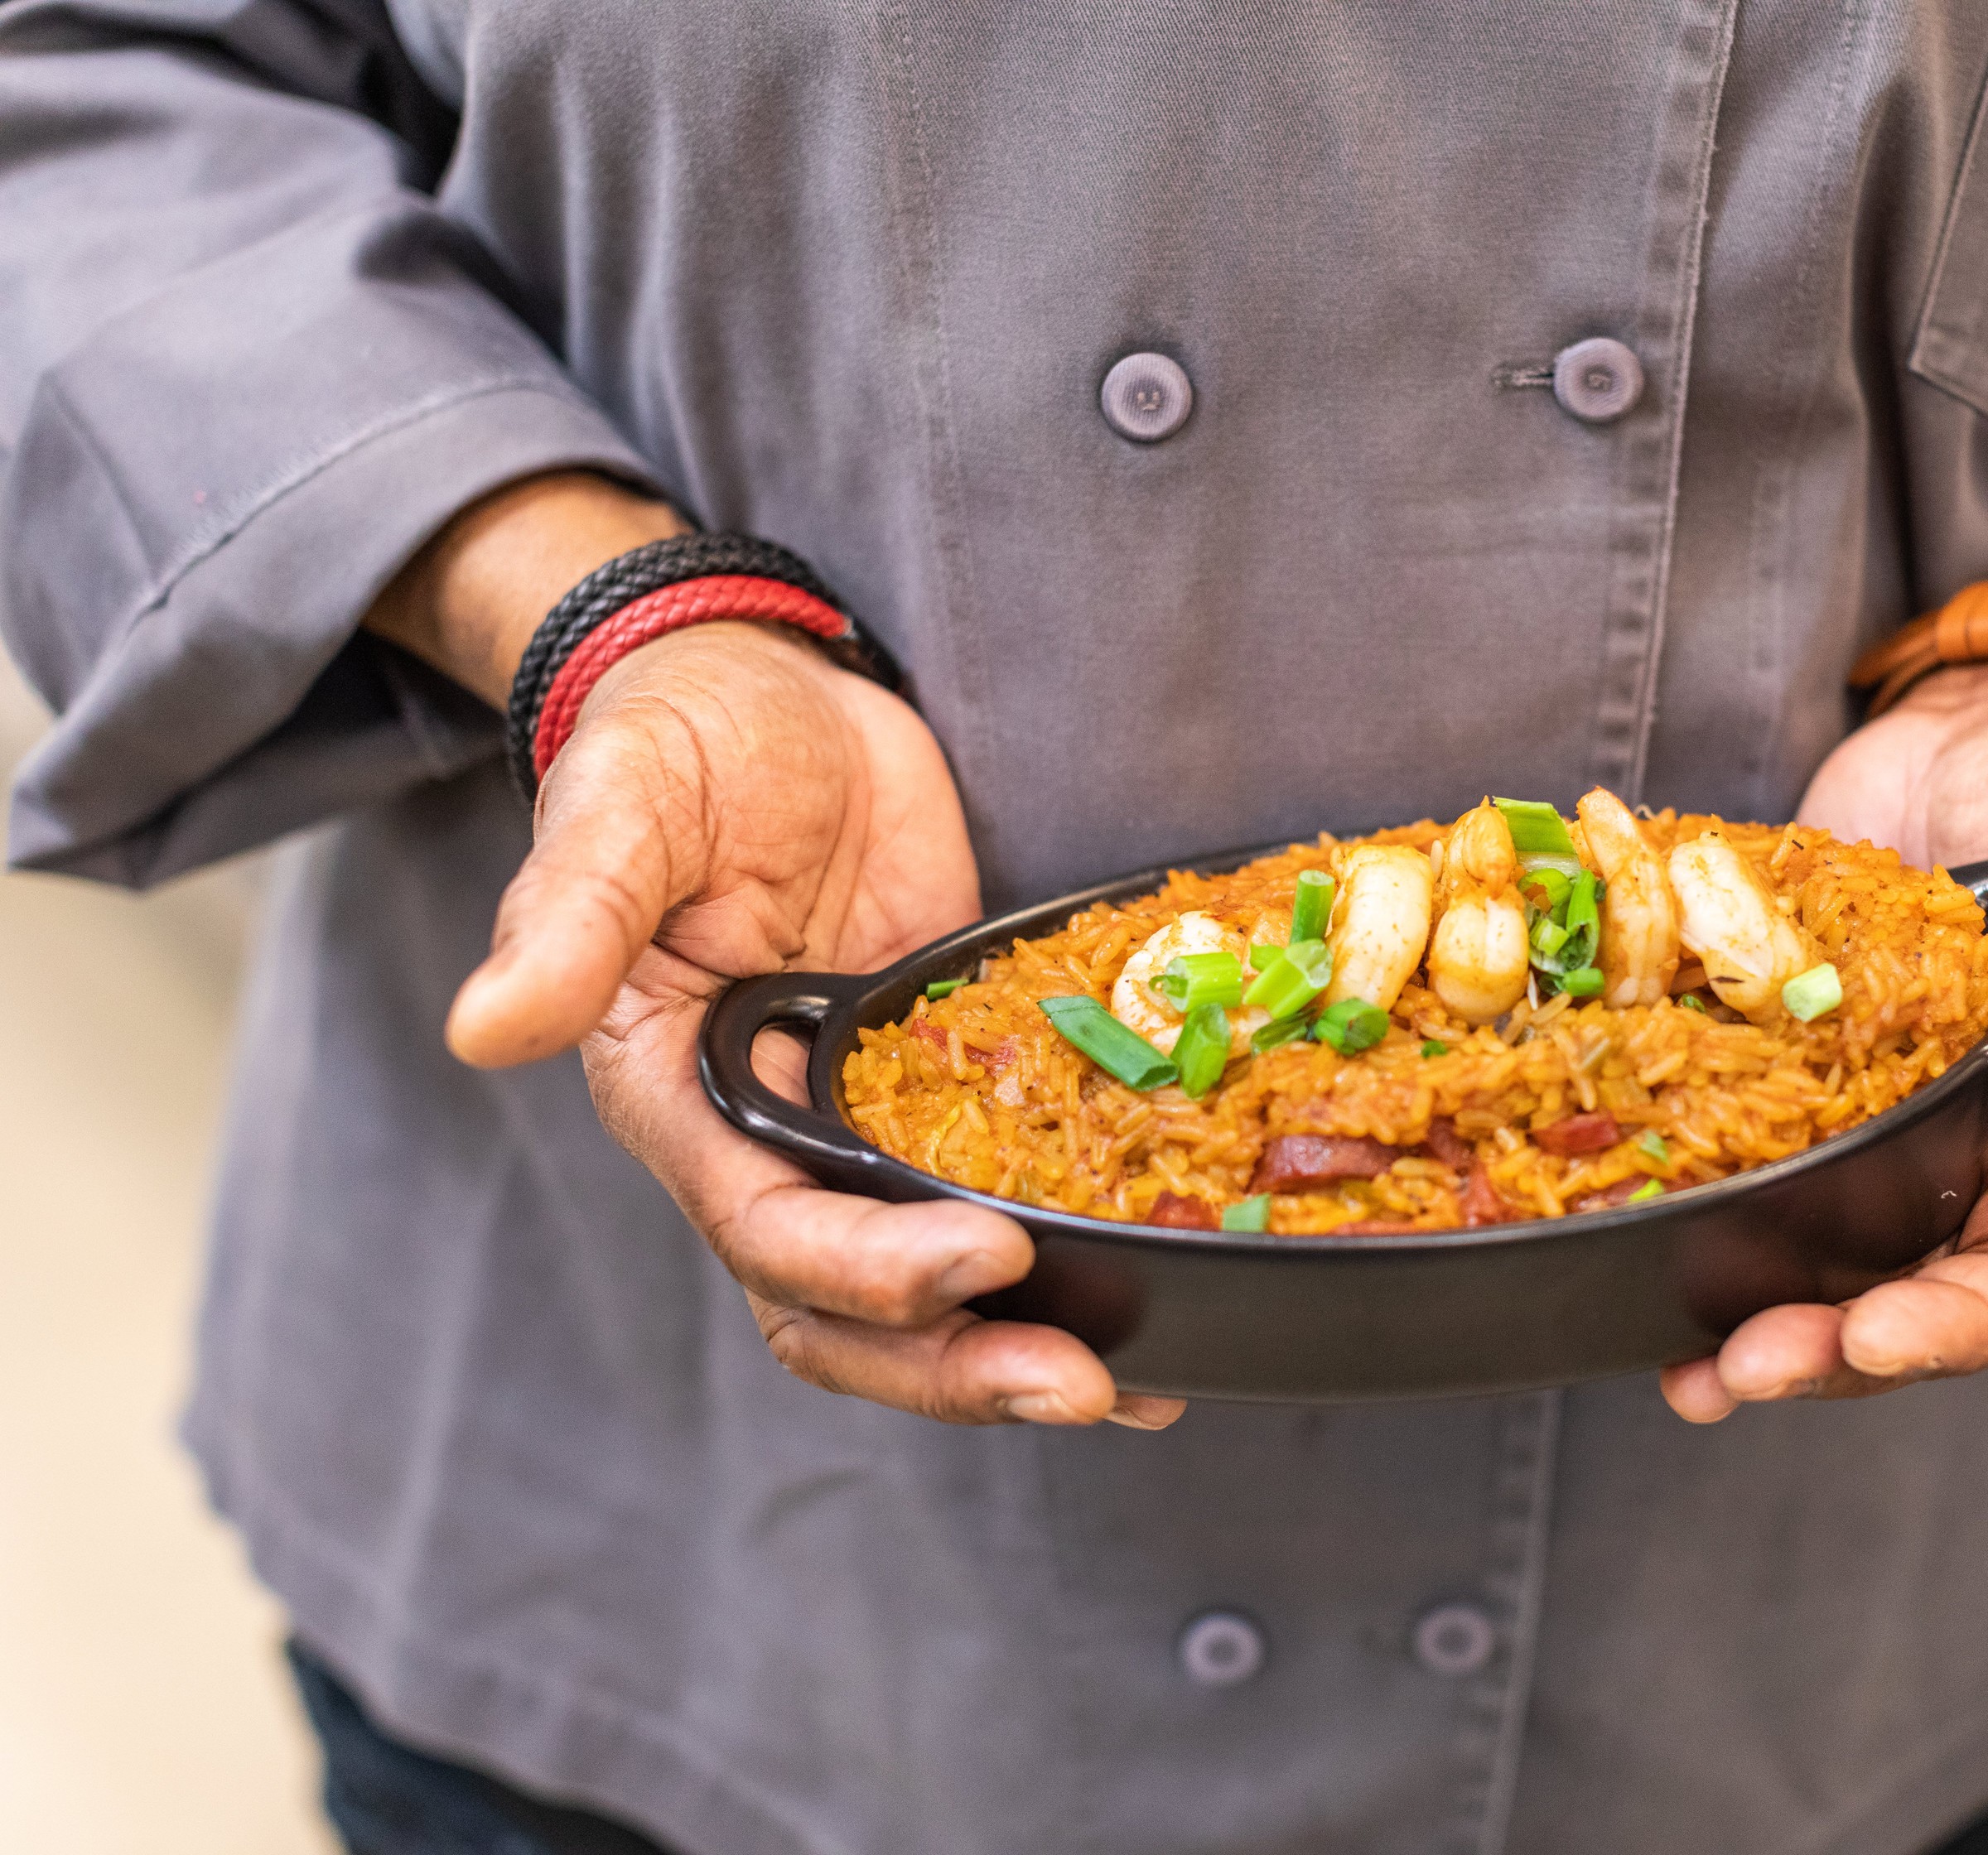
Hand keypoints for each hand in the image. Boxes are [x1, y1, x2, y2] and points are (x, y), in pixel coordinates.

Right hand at [377, 474, 1180, 1429]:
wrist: (778, 689)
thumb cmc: (678, 739)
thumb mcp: (622, 806)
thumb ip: (570, 920)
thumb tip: (486, 1031)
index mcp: (678, 1101)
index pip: (768, 1232)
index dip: (873, 1269)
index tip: (987, 1255)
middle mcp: (770, 1143)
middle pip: (848, 1308)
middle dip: (954, 1363)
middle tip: (1081, 1385)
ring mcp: (869, 1126)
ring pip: (929, 1290)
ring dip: (1018, 1350)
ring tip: (1138, 1385)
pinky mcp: (951, 1088)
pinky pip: (1009, 1198)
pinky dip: (1077, 1264)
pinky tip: (1163, 1313)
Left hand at [1656, 658, 1987, 1419]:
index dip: (1955, 1324)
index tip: (1873, 1335)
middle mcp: (1976, 1152)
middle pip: (1908, 1294)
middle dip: (1831, 1351)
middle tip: (1740, 1372)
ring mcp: (1878, 1117)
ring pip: (1815, 1254)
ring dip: (1749, 1319)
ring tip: (1681, 1371)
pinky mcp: (1796, 1065)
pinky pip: (1743, 1155)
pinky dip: (1689, 1207)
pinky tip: (1628, 1236)